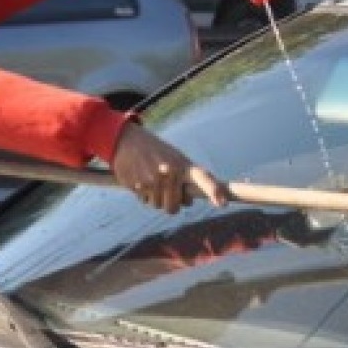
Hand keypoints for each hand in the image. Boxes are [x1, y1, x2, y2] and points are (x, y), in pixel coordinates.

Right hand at [110, 122, 228, 212]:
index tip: (222, 203)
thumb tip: (190, 201)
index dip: (214, 190)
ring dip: (156, 199)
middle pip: (174, 207)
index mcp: (182, 164)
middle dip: (172, 203)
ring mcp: (152, 180)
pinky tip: (141, 179)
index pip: (203, 178)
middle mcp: (169, 172)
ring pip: (159, 206)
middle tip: (168, 190)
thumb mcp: (174, 158)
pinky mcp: (137, 185)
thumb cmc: (156, 152)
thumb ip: (185, 178)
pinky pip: (145, 201)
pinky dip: (144, 195)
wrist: (125, 140)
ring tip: (152, 179)